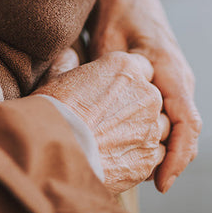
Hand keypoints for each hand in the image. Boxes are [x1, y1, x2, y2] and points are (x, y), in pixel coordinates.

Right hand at [35, 50, 167, 192]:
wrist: (55, 149)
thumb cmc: (53, 111)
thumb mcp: (56, 77)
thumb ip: (68, 62)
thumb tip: (69, 54)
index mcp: (125, 67)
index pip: (142, 68)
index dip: (128, 82)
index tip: (114, 94)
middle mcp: (146, 93)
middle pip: (152, 98)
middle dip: (138, 108)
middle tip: (111, 120)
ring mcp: (151, 126)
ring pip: (158, 127)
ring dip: (143, 132)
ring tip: (115, 141)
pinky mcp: (149, 156)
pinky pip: (157, 154)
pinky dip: (144, 156)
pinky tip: (121, 157)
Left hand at [86, 0, 200, 192]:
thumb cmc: (116, 14)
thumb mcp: (110, 41)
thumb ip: (112, 72)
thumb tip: (101, 102)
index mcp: (170, 69)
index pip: (186, 121)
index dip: (178, 155)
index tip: (163, 183)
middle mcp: (180, 79)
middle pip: (187, 132)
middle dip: (173, 163)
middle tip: (150, 185)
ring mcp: (177, 82)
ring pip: (180, 127)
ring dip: (166, 152)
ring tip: (140, 175)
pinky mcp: (168, 85)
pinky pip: (171, 117)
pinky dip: (160, 137)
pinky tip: (138, 152)